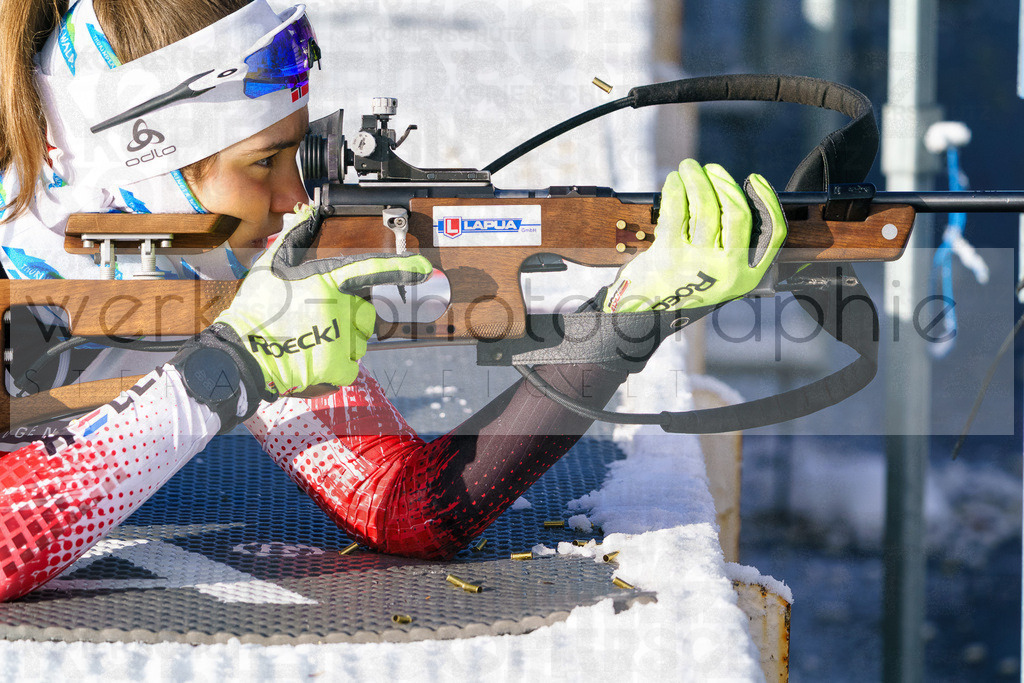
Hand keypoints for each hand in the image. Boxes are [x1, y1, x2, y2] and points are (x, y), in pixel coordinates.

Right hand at [213, 206, 431, 394]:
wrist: (242, 353)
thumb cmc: (255, 309)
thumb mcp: (269, 264)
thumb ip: (293, 237)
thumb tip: (306, 212)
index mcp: (326, 281)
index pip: (371, 270)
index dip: (401, 267)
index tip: (424, 268)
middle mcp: (339, 308)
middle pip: (365, 315)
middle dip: (351, 319)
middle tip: (318, 323)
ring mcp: (340, 338)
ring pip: (358, 341)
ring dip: (343, 343)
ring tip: (310, 342)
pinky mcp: (336, 366)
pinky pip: (350, 366)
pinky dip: (335, 366)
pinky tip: (312, 360)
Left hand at [601, 159, 785, 312]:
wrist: (644, 312)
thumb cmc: (681, 284)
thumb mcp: (715, 273)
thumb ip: (729, 242)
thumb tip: (730, 192)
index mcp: (746, 276)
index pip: (773, 233)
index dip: (767, 200)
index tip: (754, 178)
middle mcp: (727, 271)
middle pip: (739, 213)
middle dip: (724, 182)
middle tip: (709, 168)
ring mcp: (699, 264)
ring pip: (706, 206)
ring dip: (697, 179)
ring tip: (688, 168)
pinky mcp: (670, 254)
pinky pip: (677, 210)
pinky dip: (676, 189)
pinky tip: (674, 181)